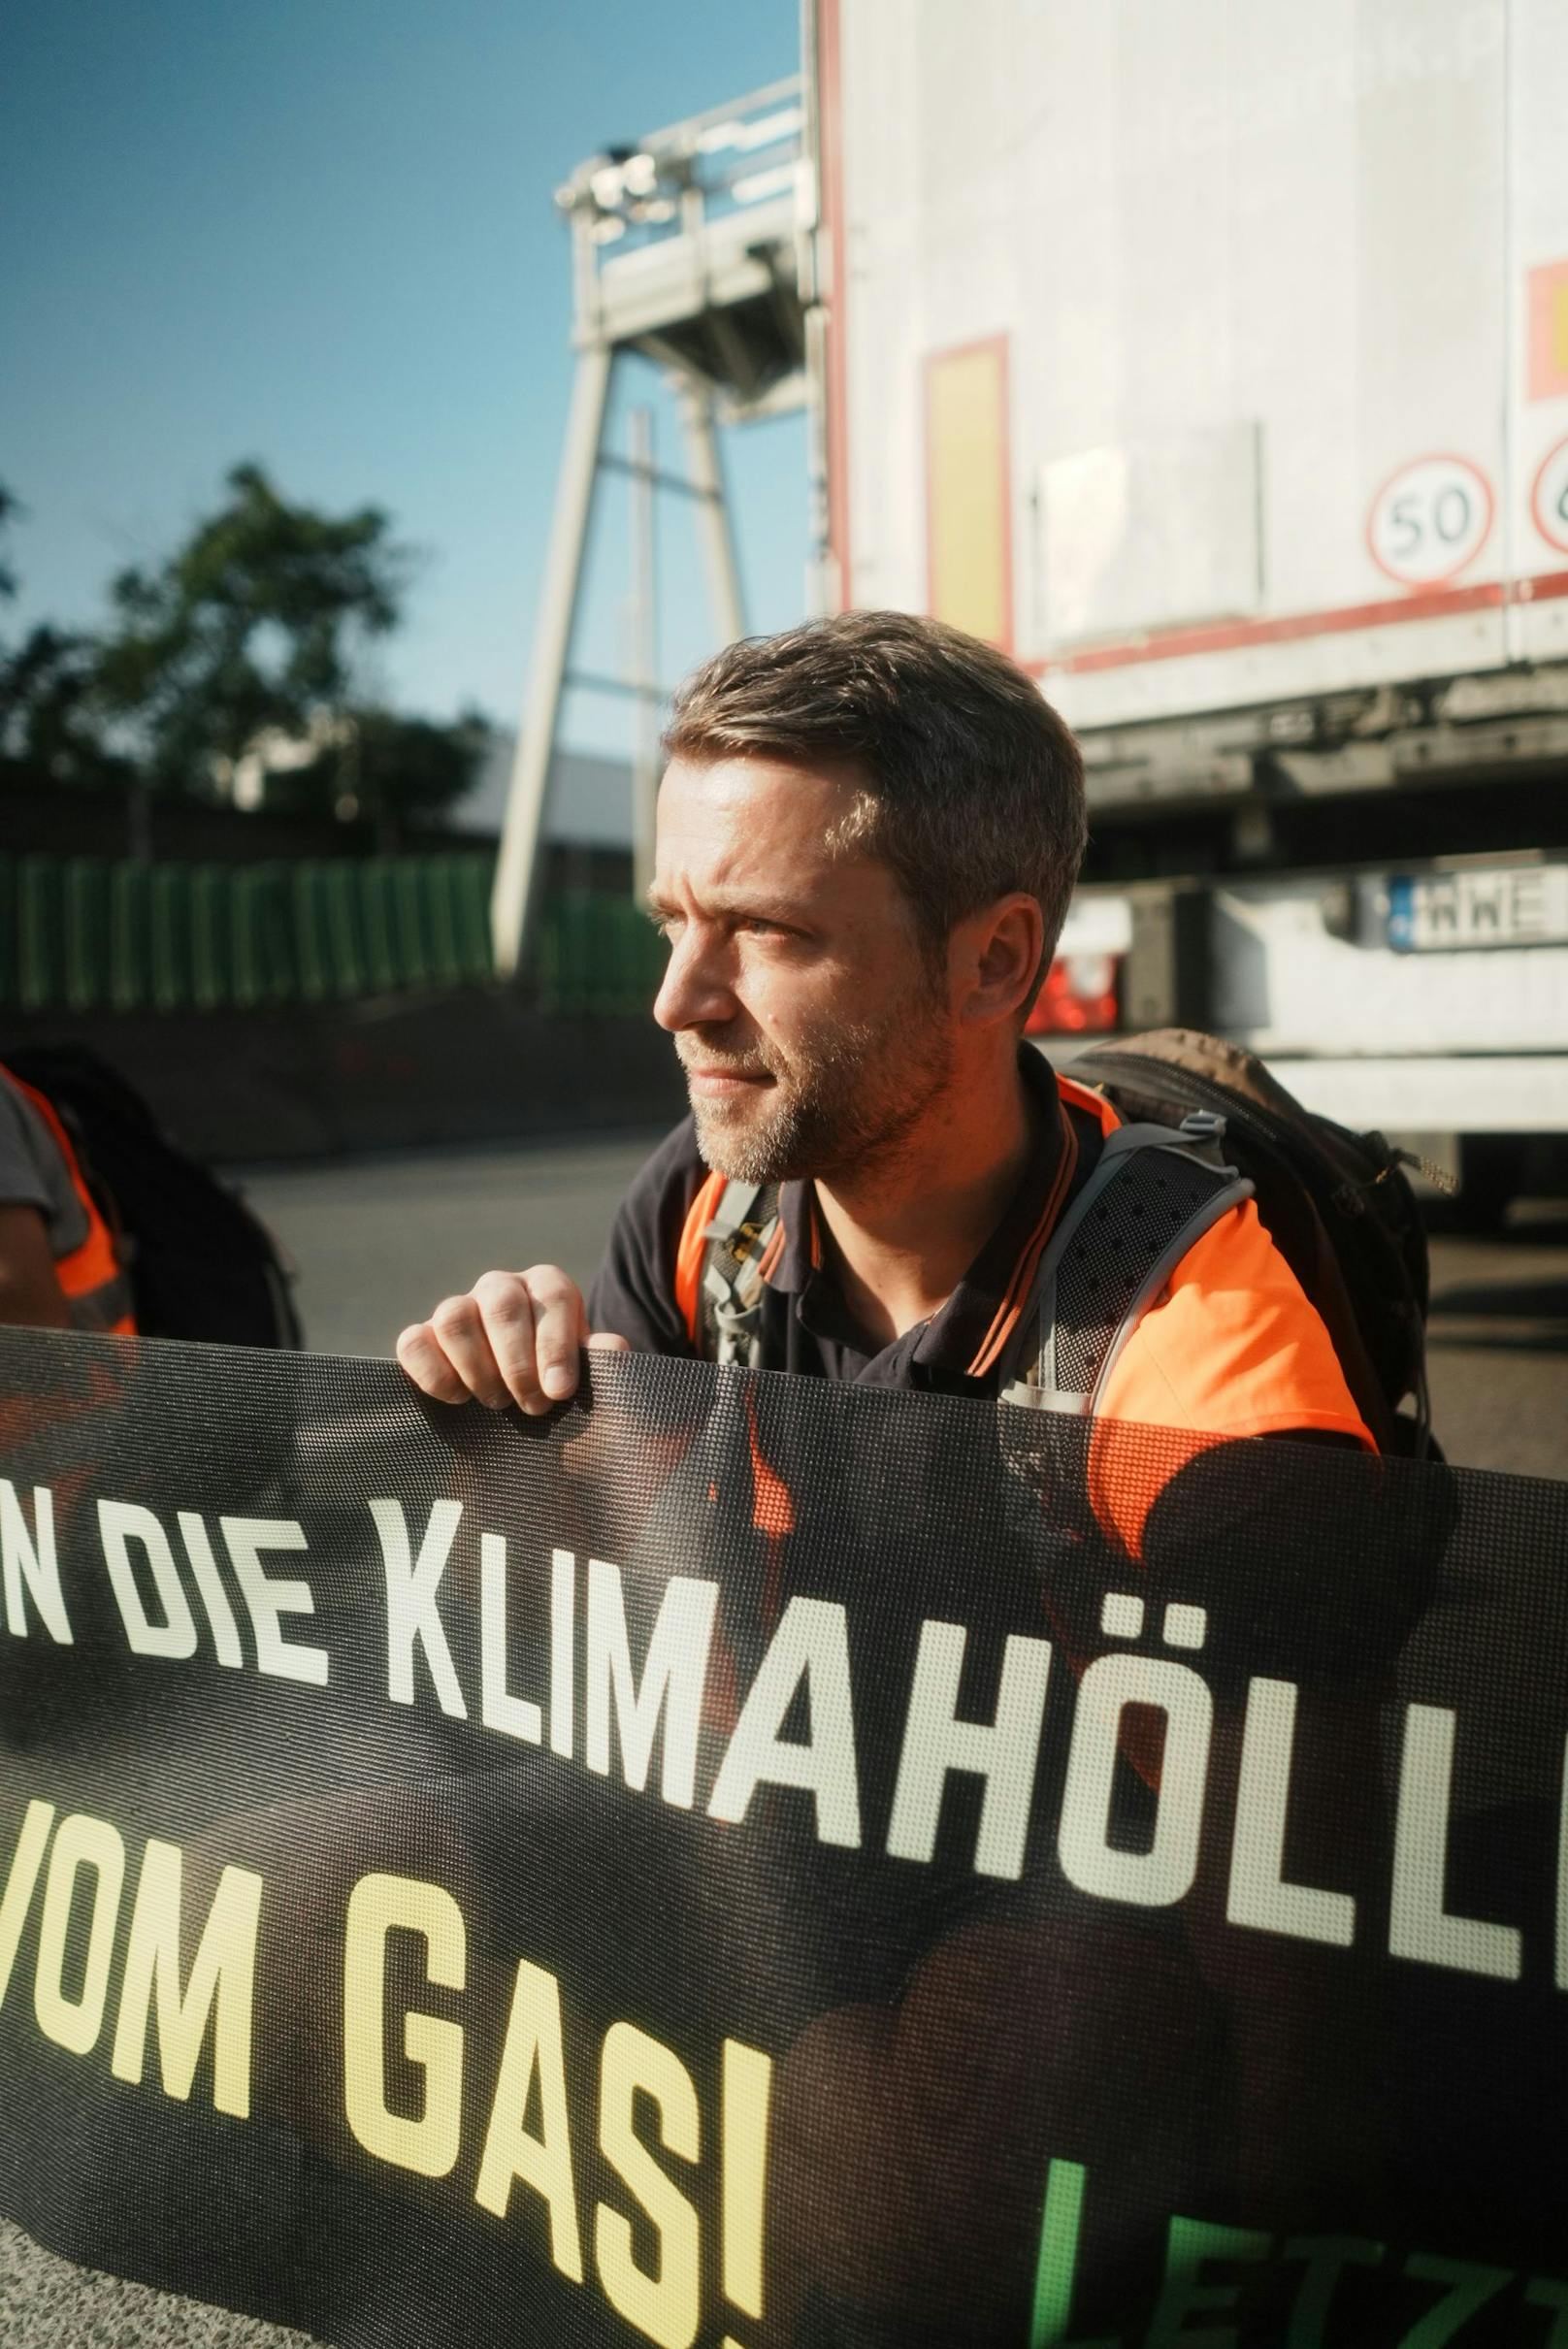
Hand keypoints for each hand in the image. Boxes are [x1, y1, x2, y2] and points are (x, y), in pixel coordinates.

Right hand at [395, 1267, 629, 1414]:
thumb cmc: (564, 1396)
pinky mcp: (423, 1338)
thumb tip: (611, 1349)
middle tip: (531, 1406)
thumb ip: (605, 1366)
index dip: (556, 1345)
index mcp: (548, 1288)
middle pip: (502, 1304)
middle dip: (518, 1363)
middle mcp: (502, 1288)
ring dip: (477, 1368)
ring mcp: (459, 1309)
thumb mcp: (593, 1384)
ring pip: (455, 1317)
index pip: (553, 1296)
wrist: (527, 1423)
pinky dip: (433, 1373)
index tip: (560, 1391)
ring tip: (496, 1404)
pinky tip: (457, 1399)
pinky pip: (413, 1342)